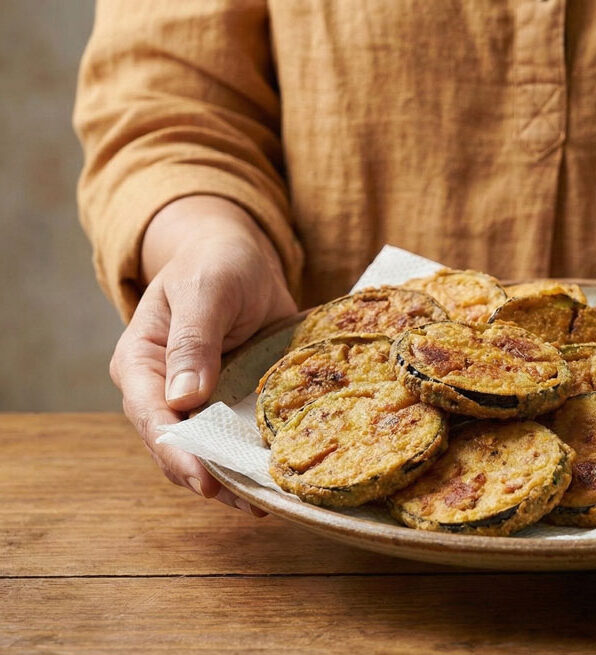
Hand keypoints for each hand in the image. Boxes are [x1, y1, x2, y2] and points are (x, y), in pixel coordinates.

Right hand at [110, 195, 296, 513]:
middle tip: (252, 504)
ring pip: (207, 453)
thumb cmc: (216, 264)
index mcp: (140, 362)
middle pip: (177, 448)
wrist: (241, 257)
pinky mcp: (228, 406)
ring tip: (270, 503)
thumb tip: (184, 397)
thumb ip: (194, 339)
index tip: (206, 481)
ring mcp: (196, 404)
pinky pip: (236, 441)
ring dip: (234, 481)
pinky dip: (254, 461)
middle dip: (211, 479)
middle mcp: (162, 391)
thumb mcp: (206, 290)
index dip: (177, 452)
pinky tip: (282, 480)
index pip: (151, 416)